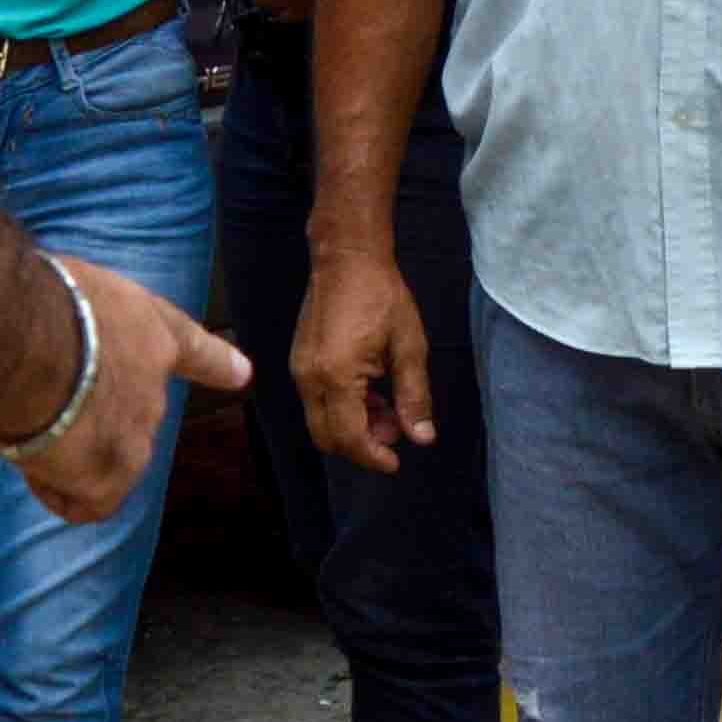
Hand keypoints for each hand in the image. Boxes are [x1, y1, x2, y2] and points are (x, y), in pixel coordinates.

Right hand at [0, 256, 247, 524]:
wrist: (28, 346)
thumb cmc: (43, 302)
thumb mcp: (76, 289)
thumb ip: (81, 316)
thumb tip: (56, 335)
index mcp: (155, 333)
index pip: (196, 350)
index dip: (218, 364)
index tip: (241, 373)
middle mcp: (156, 389)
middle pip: (136, 413)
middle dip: (95, 414)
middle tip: (44, 401)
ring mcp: (136, 437)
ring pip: (106, 459)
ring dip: (72, 453)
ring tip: (28, 429)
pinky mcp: (106, 479)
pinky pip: (82, 500)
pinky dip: (54, 488)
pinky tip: (30, 464)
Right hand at [295, 235, 434, 475]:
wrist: (347, 258)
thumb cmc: (381, 296)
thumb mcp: (409, 347)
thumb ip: (414, 396)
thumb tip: (422, 437)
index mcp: (336, 376)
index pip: (349, 437)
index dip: (373, 456)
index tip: (396, 462)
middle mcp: (309, 378)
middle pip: (327, 437)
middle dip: (361, 445)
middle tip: (395, 432)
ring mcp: (300, 370)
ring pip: (320, 421)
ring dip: (352, 427)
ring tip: (388, 410)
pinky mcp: (299, 361)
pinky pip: (316, 401)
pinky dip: (341, 409)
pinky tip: (370, 393)